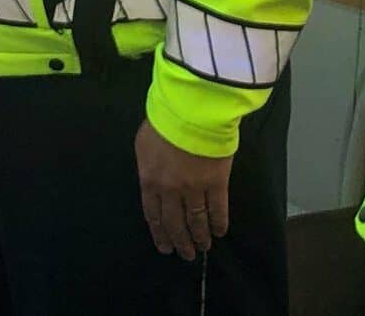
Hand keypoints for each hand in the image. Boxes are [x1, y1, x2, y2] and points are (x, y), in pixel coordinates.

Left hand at [135, 120, 233, 261]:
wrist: (191, 111)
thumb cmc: (164, 120)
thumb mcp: (144, 143)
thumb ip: (147, 165)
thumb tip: (151, 177)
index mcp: (149, 181)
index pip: (153, 215)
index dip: (160, 233)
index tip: (165, 246)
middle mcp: (170, 191)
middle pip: (174, 223)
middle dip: (180, 241)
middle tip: (185, 254)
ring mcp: (194, 189)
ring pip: (196, 221)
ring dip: (199, 237)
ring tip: (202, 248)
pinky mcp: (217, 183)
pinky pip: (218, 209)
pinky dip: (219, 223)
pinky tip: (219, 232)